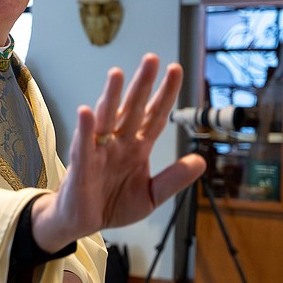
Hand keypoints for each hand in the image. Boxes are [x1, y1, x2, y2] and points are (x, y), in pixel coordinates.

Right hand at [32, 54, 206, 251]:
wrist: (82, 223)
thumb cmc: (112, 205)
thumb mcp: (151, 195)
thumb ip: (173, 179)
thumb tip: (201, 161)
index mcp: (136, 147)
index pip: (155, 116)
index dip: (165, 94)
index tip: (175, 70)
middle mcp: (118, 143)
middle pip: (132, 109)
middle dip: (142, 85)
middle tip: (151, 59)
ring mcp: (98, 151)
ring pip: (106, 119)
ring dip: (111, 96)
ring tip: (116, 73)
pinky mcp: (81, 166)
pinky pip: (84, 145)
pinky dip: (85, 129)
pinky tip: (87, 112)